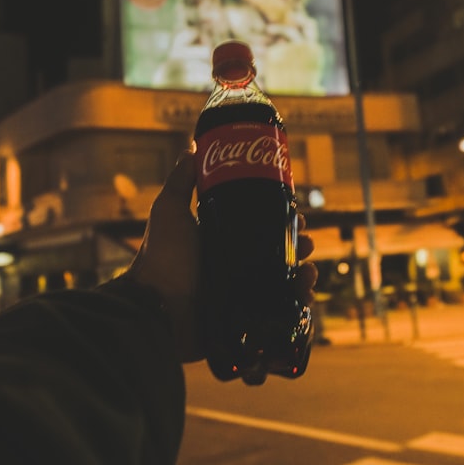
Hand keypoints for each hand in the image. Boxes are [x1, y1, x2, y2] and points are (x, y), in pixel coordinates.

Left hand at [126, 148, 317, 362]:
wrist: (155, 308)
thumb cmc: (161, 257)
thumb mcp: (169, 210)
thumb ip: (180, 180)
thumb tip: (193, 147)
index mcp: (220, 239)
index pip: (259, 225)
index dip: (281, 218)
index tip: (297, 212)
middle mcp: (232, 264)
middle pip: (276, 251)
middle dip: (298, 245)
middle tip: (306, 243)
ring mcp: (240, 292)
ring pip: (283, 280)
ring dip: (303, 273)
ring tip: (308, 271)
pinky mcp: (245, 318)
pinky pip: (279, 309)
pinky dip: (297, 302)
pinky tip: (305, 294)